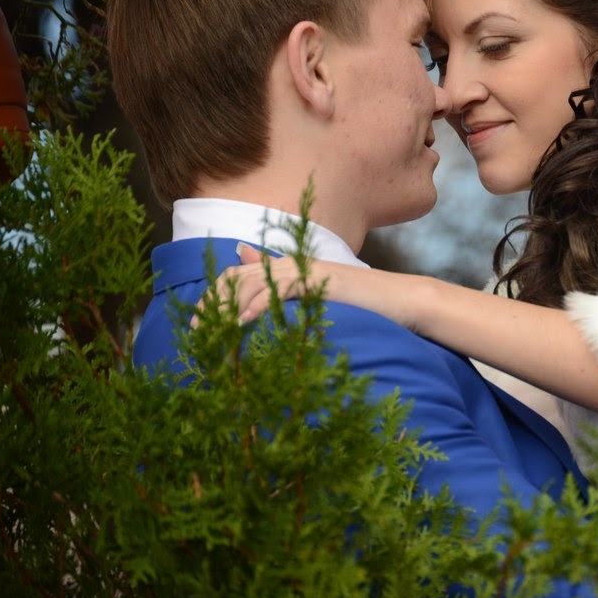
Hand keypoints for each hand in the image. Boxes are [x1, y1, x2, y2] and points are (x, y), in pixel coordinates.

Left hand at [197, 244, 421, 329]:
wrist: (400, 301)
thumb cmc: (364, 308)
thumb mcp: (319, 304)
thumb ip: (290, 297)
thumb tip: (271, 301)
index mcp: (288, 269)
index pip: (237, 275)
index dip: (213, 298)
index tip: (200, 325)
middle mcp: (291, 264)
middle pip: (236, 277)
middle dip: (211, 304)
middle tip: (197, 333)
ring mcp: (304, 270)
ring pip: (251, 282)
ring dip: (227, 307)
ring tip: (214, 332)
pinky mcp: (317, 280)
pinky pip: (278, 288)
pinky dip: (257, 304)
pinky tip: (244, 322)